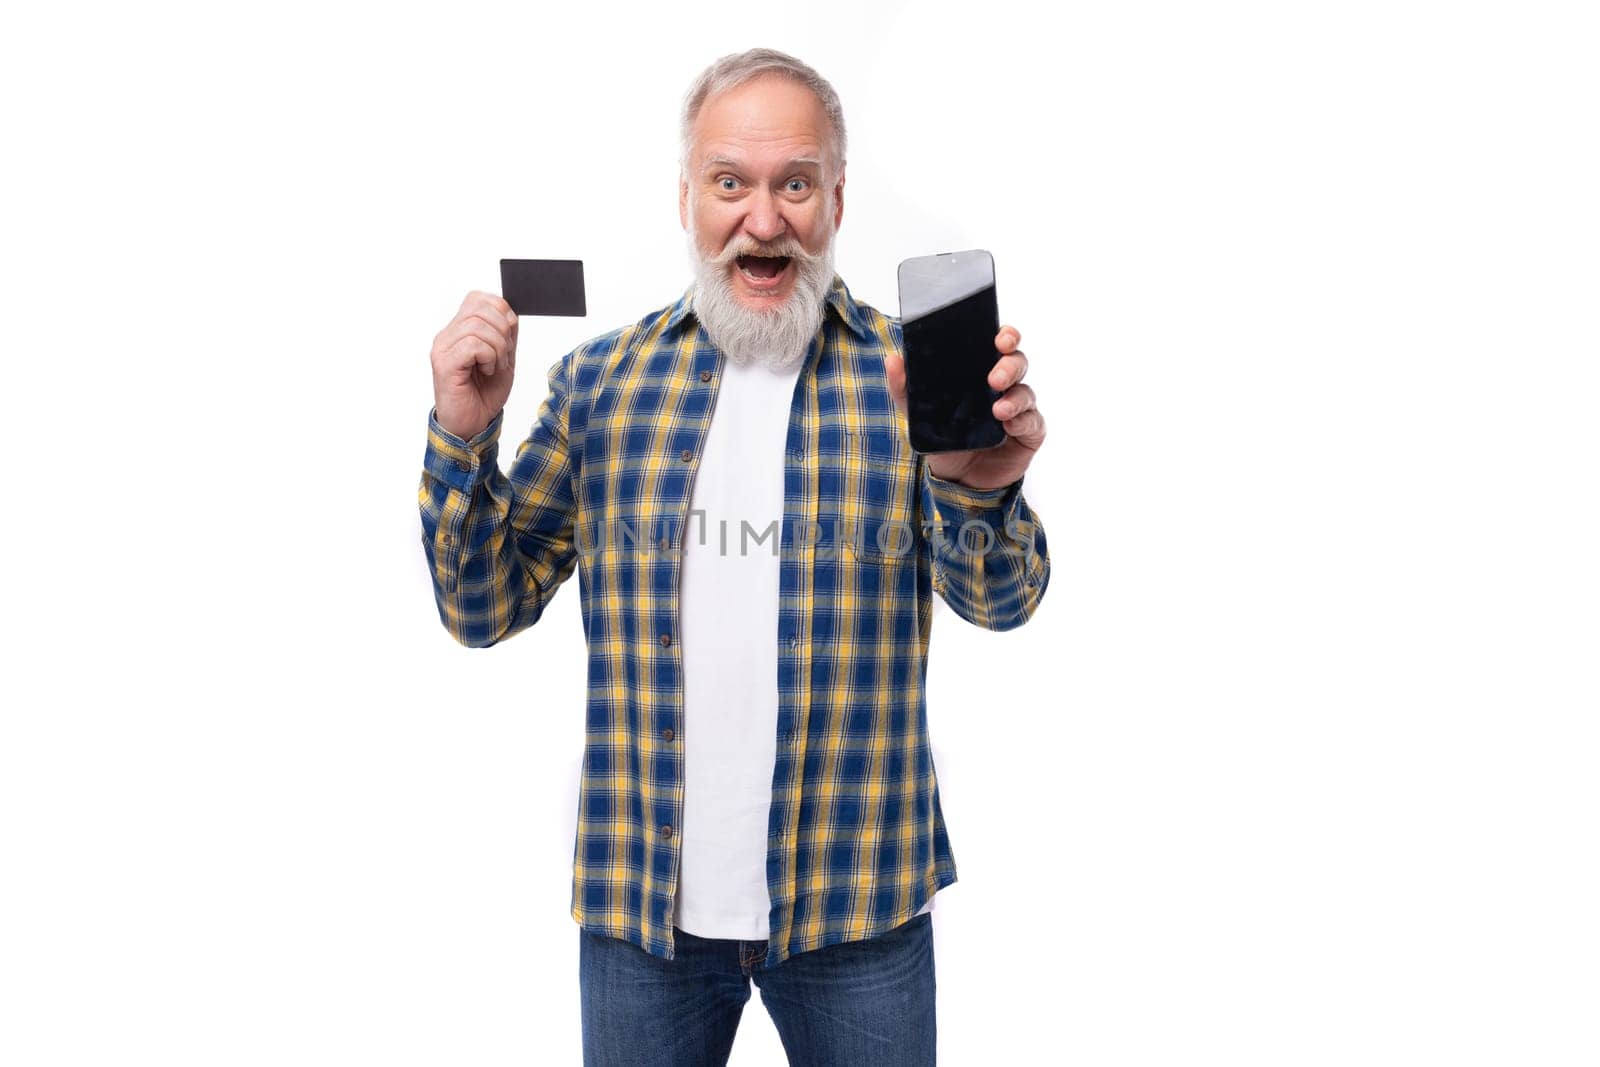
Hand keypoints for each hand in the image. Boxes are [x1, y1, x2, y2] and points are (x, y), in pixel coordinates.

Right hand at [430, 291, 518, 440]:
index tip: (507, 337)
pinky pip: (473, 344)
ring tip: (494, 366)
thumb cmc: (484, 394)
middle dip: (503, 330)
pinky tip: (486, 371)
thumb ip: (505, 334)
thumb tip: (510, 312)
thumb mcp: (503, 358)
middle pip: (479, 308)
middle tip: (503, 355)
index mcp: (458, 330)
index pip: (477, 298)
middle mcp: (447, 336)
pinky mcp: (444, 364)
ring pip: (477, 326)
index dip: (500, 311)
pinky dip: (488, 357)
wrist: (472, 425)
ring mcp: (442, 348)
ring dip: (497, 347)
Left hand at [884, 325, 1045, 489]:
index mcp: (981, 372)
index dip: (1005, 336)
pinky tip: (1009, 426)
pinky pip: (1032, 421)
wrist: (957, 480)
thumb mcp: (919, 415)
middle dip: (1009, 365)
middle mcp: (1004, 386)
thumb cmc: (944, 440)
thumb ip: (905, 389)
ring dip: (1015, 397)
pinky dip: (1023, 421)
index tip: (1000, 338)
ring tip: (998, 410)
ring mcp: (1019, 408)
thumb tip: (892, 359)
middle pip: (1017, 362)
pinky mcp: (1029, 432)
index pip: (999, 344)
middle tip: (994, 379)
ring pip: (1026, 391)